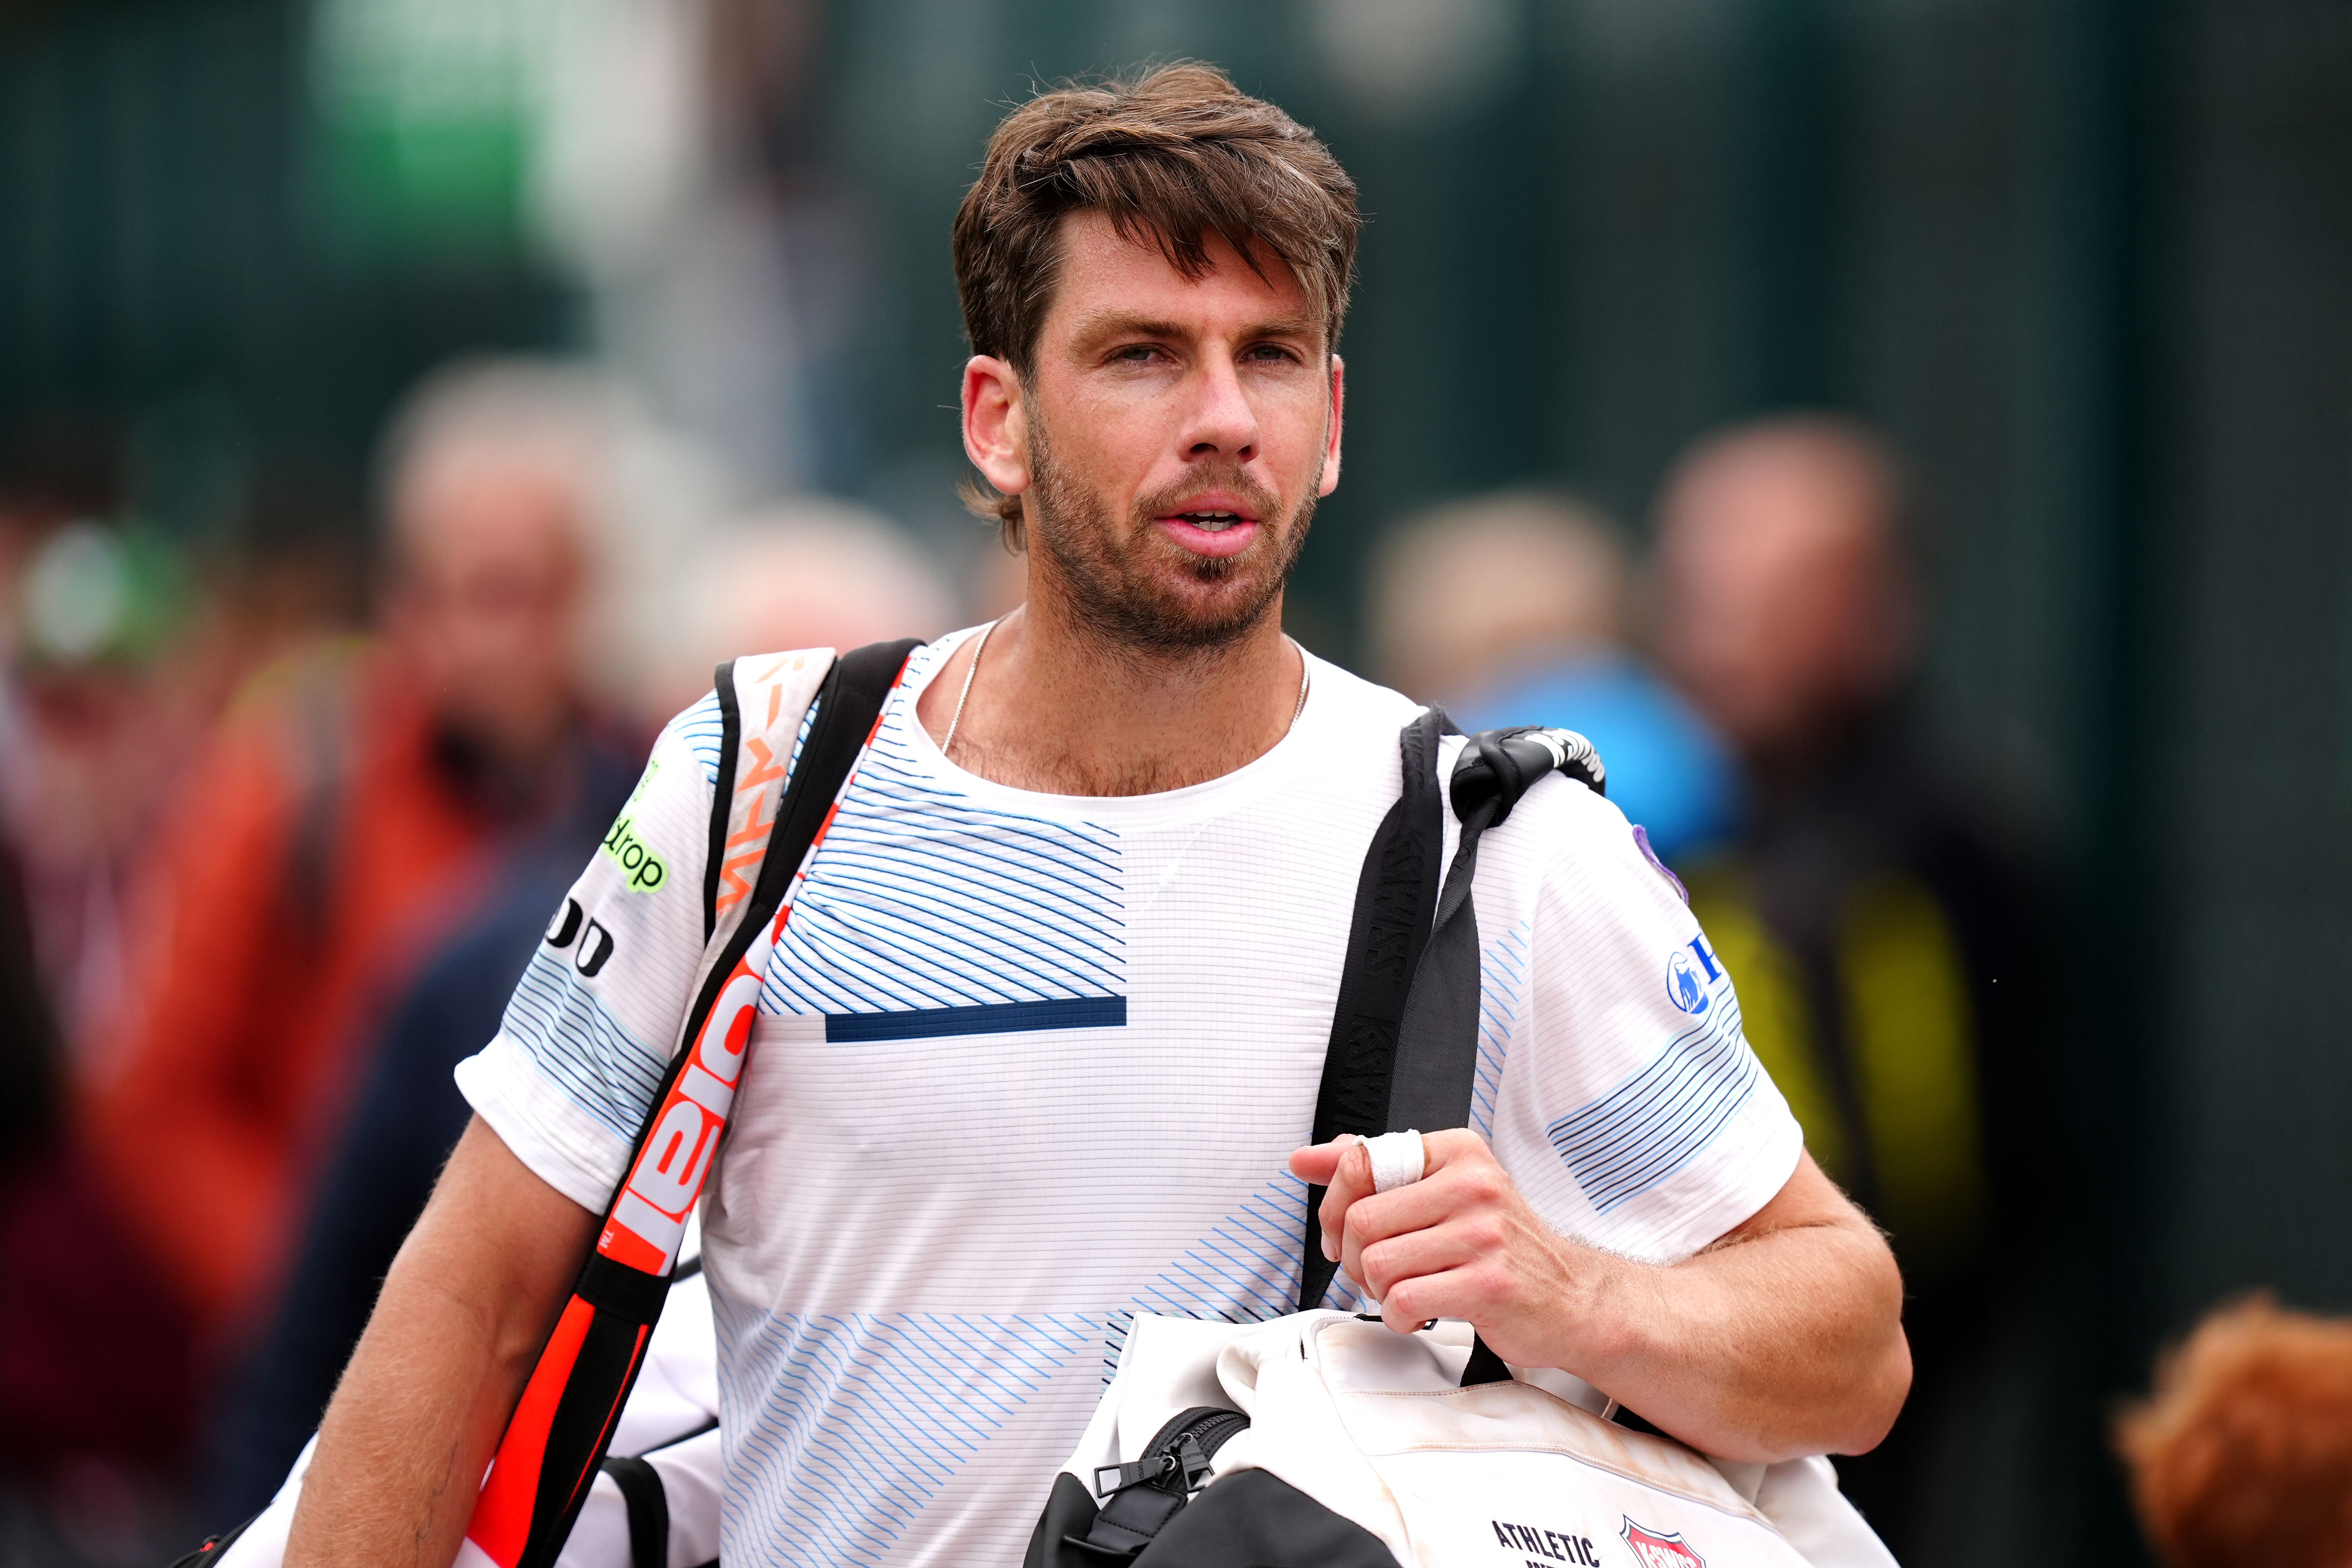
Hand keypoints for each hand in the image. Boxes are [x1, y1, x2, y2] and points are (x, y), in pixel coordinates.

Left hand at [1288, 1130, 1610, 1367]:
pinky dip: (1399, 1316)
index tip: (1339, 1230)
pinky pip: (1403, 1300)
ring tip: (1406, 1291)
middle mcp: (1472, 1185)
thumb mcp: (1445, 1190)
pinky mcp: (1488, 1284)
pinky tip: (1421, 1313)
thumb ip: (1376, 1170)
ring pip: (1377, 1263)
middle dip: (1353, 1257)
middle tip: (1374, 1272)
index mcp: (1457, 1153)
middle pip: (1361, 1219)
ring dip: (1377, 1290)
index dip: (1334, 1203)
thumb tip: (1306, 1159)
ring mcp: (1483, 1234)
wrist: (1573, 1298)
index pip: (1361, 1160)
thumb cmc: (1503, 1247)